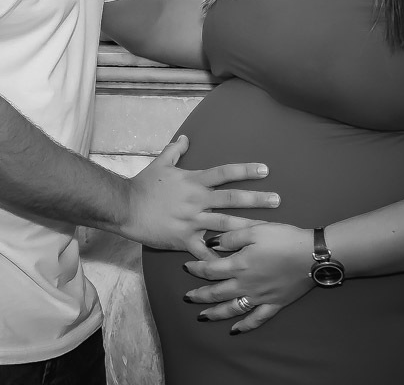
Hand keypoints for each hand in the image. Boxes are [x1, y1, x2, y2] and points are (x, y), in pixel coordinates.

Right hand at [121, 135, 278, 260]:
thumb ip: (175, 151)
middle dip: (257, 199)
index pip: (224, 172)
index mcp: (193, 181)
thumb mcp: (160, 164)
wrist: (125, 207)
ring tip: (267, 232)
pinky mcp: (185, 240)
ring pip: (225, 225)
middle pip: (232, 199)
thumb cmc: (143, 185)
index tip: (265, 169)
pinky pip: (206, 252)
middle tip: (278, 200)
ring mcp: (192, 221)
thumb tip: (185, 138)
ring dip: (248, 227)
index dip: (246, 170)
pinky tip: (236, 265)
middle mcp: (197, 200)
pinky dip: (220, 258)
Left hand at [182, 223, 313, 332]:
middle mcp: (246, 284)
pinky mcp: (275, 304)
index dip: (196, 269)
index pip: (210, 269)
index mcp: (239, 265)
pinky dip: (245, 326)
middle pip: (216, 292)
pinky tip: (235, 331)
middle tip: (187, 297)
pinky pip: (257, 319)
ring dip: (215, 313)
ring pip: (232, 308)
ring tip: (202, 317)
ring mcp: (260, 297)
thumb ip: (230, 237)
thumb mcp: (254, 229)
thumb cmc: (283, 238)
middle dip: (200, 295)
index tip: (186, 267)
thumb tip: (210, 244)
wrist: (312, 254)